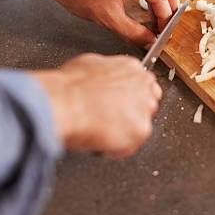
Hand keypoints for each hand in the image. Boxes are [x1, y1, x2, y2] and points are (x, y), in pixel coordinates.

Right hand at [30, 53, 160, 157]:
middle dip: (131, 115)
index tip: (120, 105)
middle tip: (110, 121)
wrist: (66, 103)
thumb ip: (104, 72)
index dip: (130, 98)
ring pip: (139, 127)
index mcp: (131, 68)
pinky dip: (115, 149)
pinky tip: (100, 141)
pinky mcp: (141, 130)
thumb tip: (100, 78)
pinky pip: (130, 146)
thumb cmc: (70, 87)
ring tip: (101, 131)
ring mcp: (144, 109)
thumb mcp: (87, 64)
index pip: (143, 84)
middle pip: (148, 105)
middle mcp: (143, 86)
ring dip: (123, 132)